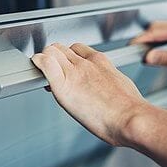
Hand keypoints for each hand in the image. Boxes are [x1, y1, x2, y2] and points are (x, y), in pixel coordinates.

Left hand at [31, 43, 148, 145]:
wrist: (130, 118)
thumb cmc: (129, 110)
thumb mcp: (121, 85)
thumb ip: (109, 81)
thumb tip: (105, 89)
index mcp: (101, 62)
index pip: (77, 49)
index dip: (68, 57)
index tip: (66, 67)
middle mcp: (86, 64)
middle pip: (62, 49)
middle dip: (54, 58)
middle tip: (53, 71)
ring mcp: (74, 72)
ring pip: (51, 53)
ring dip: (45, 60)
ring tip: (44, 73)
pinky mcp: (63, 85)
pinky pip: (45, 64)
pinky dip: (38, 62)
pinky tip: (36, 68)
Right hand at [131, 20, 166, 83]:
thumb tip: (148, 57)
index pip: (156, 31)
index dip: (140, 40)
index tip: (129, 47)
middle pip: (157, 28)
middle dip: (143, 38)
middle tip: (132, 51)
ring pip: (164, 31)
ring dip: (152, 40)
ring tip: (142, 52)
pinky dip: (161, 42)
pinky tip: (158, 52)